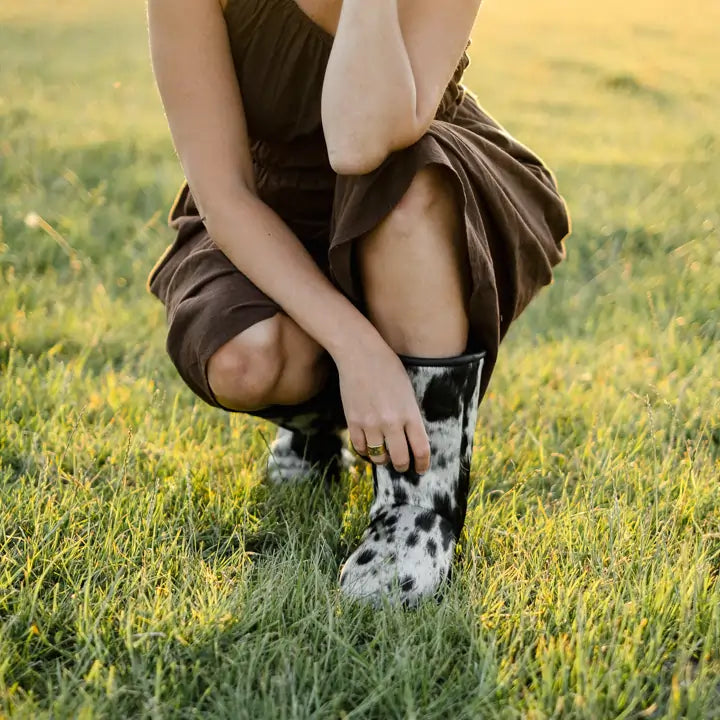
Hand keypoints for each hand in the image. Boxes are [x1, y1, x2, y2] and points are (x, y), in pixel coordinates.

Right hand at [333, 337, 430, 473]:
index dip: (422, 464)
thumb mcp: (407, 391)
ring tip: (384, 456)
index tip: (421, 468)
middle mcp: (391, 422)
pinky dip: (365, 451)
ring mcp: (371, 423)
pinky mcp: (353, 421)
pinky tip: (369, 448)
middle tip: (403, 466)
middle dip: (403, 466)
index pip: (421, 449)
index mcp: (410, 413)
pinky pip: (360, 447)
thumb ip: (410, 415)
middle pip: (400, 459)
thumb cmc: (388, 368)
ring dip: (383, 460)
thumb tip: (410, 439)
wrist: (360, 354)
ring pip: (379, 457)